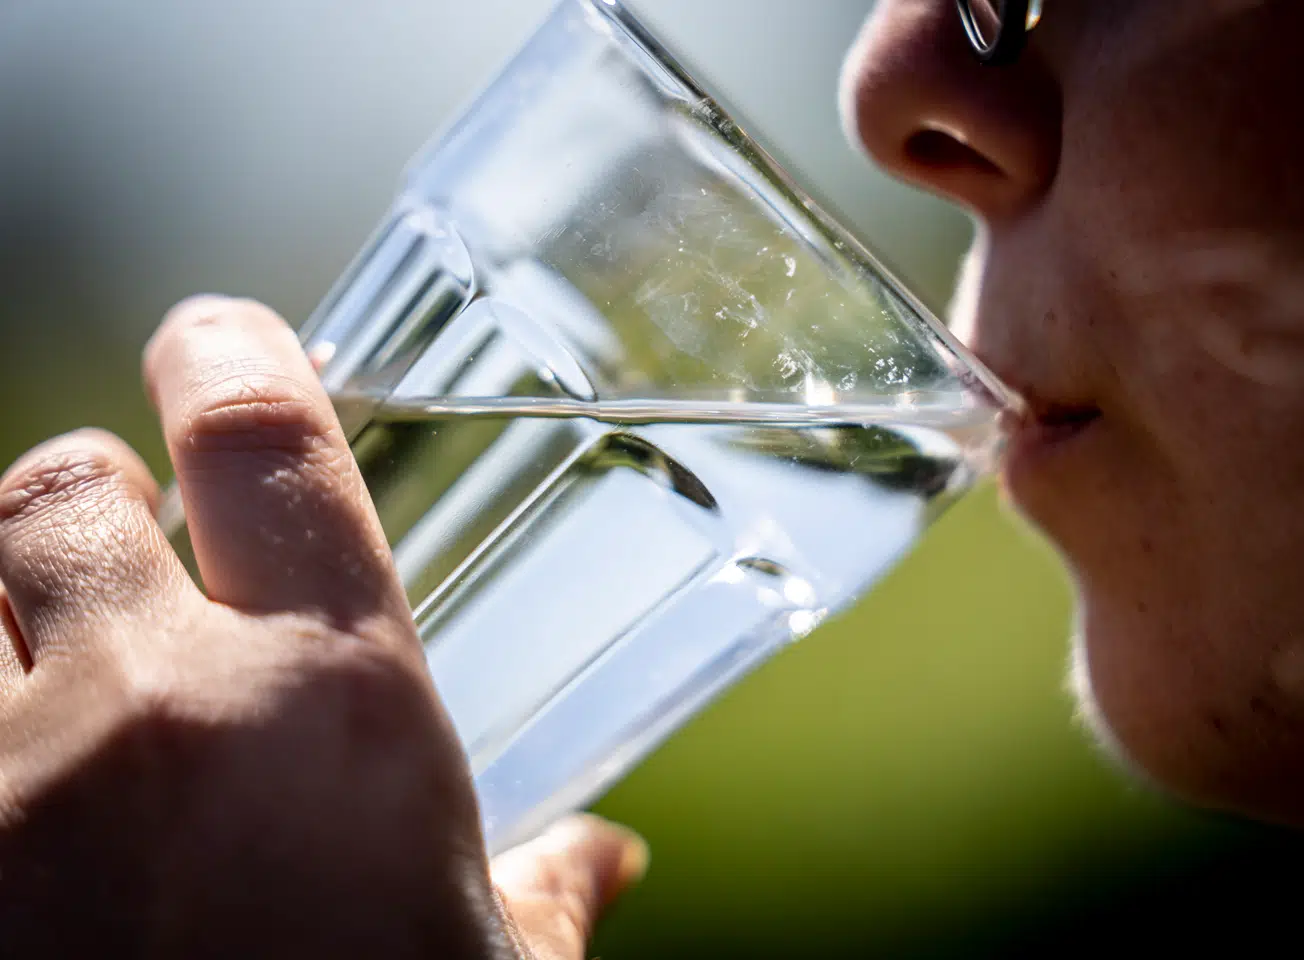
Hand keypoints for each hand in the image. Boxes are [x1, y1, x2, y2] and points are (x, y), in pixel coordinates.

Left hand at [0, 297, 646, 957]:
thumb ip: (541, 902)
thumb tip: (610, 860)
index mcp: (333, 706)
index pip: (260, 433)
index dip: (229, 352)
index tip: (216, 336)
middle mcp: (147, 709)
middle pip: (55, 487)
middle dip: (85, 514)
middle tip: (127, 589)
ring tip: (54, 706)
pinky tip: (15, 804)